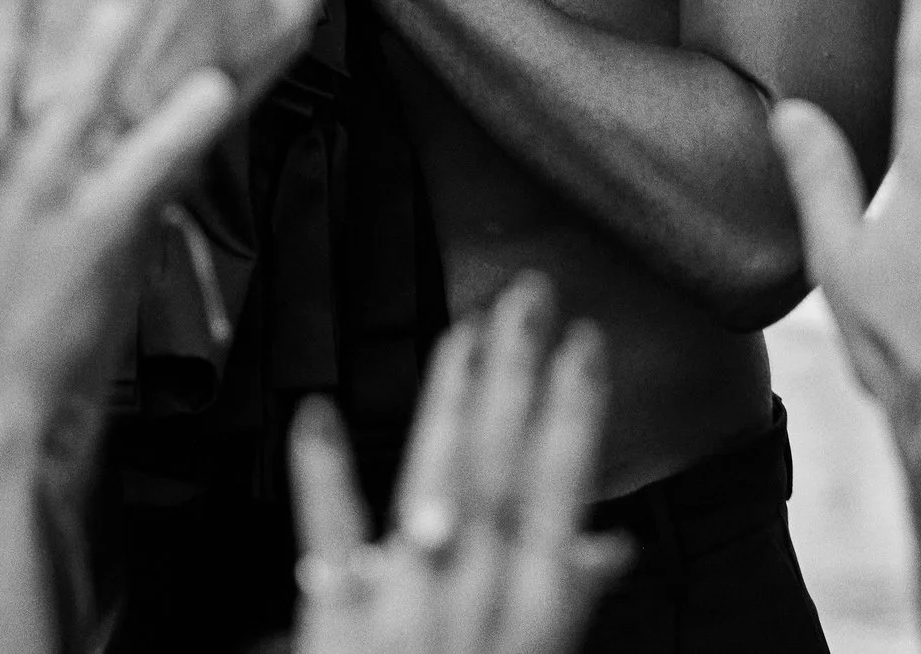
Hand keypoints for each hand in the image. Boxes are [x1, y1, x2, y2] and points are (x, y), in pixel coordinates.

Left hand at [289, 275, 628, 653]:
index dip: (573, 423)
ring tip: (461, 333)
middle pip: (498, 486)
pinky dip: (323, 481)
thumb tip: (604, 543)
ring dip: (447, 410)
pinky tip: (317, 413)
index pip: (557, 511)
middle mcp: (468, 622)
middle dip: (515, 386)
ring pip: (431, 498)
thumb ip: (563, 607)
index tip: (582, 345)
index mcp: (527, 637)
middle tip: (525, 299)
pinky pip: (329, 551)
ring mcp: (400, 627)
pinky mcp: (335, 636)